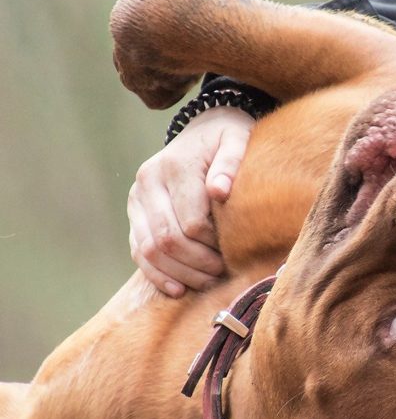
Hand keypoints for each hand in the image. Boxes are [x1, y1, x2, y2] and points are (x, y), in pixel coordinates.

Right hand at [128, 106, 254, 295]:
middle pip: (168, 239)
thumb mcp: (237, 139)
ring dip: (179, 273)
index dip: (214, 243)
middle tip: (224, 273)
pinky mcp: (134, 213)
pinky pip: (139, 251)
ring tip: (208, 282)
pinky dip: (157, 274)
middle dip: (197, 263)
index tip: (236, 250)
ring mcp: (136, 199)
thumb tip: (220, 192)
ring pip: (149, 250)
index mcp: (172, 166)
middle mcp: (147, 182)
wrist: (203, 129)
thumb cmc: (227, 138)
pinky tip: (179, 288)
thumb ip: (231, 161)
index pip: (191, 221)